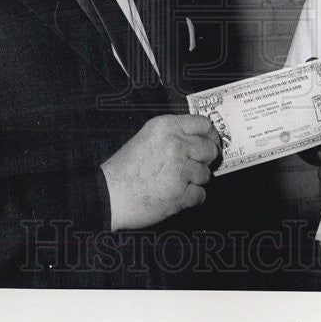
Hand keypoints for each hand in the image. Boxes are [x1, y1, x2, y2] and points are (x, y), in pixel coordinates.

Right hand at [101, 114, 220, 230]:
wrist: (109, 194)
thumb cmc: (124, 169)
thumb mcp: (146, 137)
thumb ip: (173, 134)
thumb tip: (200, 138)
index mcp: (167, 127)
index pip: (204, 124)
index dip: (210, 135)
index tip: (211, 141)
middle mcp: (176, 145)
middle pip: (210, 149)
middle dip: (205, 159)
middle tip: (194, 165)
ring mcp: (180, 170)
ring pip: (206, 174)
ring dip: (195, 181)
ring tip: (177, 182)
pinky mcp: (180, 194)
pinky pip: (200, 195)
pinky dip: (191, 198)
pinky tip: (177, 195)